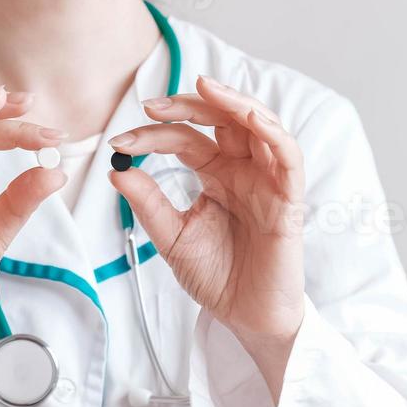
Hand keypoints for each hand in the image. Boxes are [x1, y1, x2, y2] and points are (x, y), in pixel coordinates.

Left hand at [107, 75, 305, 342]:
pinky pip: (287, 155)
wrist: (246, 318)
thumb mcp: (171, 237)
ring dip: (233, 101)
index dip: (153, 135)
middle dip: (189, 104)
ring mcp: (267, 180)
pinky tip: (247, 117)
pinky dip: (271, 131)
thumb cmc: (216, 277)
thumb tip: (117, 171)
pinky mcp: (289, 198)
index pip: (185, 138)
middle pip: (221, 118)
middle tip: (152, 105)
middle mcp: (242, 169)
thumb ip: (149, 203)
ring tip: (203, 88)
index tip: (120, 143)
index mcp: (216, 174)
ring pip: (258, 124)